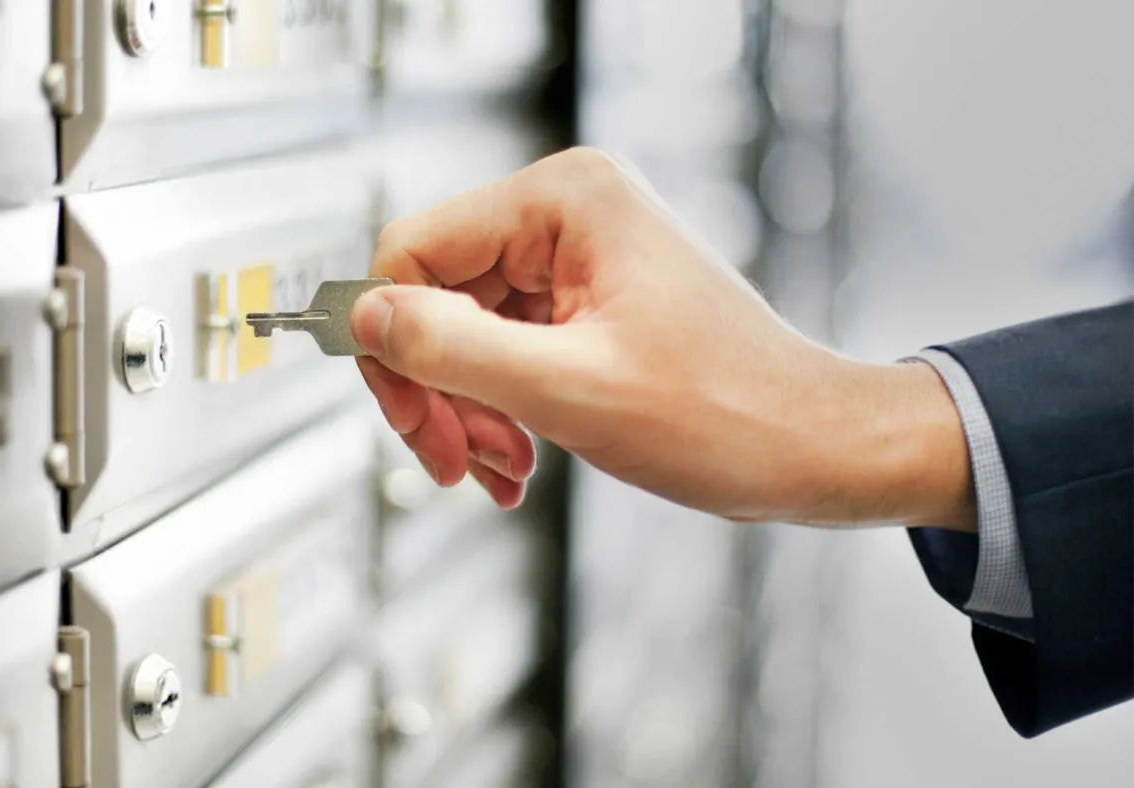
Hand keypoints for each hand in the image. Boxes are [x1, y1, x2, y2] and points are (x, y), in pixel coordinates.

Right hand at [351, 147, 974, 530]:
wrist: (813, 450)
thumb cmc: (727, 414)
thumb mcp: (567, 388)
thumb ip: (450, 348)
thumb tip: (361, 316)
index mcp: (566, 201)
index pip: (414, 251)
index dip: (392, 341)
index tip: (410, 418)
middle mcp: (567, 215)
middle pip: (433, 297)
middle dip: (437, 390)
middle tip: (453, 461)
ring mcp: (576, 260)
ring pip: (461, 334)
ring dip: (468, 412)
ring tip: (500, 469)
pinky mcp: (584, 304)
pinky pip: (502, 353)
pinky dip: (498, 413)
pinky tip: (517, 461)